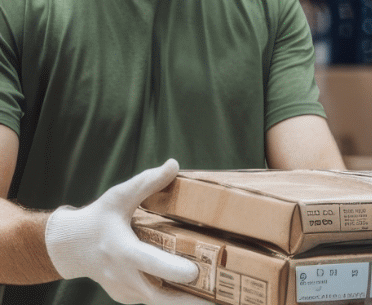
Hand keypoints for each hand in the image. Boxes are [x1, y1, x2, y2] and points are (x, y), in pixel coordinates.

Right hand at [45, 159, 209, 304]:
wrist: (69, 248)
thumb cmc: (97, 219)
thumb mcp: (118, 197)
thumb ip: (147, 182)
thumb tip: (173, 165)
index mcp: (123, 251)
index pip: (151, 263)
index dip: (172, 269)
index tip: (195, 272)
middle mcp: (125, 276)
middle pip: (160, 297)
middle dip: (188, 302)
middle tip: (218, 304)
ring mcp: (125, 291)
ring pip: (159, 303)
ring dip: (185, 304)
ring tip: (216, 303)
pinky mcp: (128, 297)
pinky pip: (154, 301)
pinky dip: (173, 300)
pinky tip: (198, 297)